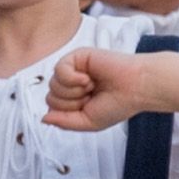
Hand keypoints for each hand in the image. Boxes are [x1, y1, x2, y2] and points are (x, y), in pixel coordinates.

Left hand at [43, 46, 158, 132]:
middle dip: (71, 103)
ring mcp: (74, 69)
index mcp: (74, 98)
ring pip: (53, 85)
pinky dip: (72, 78)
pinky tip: (88, 78)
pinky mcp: (78, 56)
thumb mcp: (87, 122)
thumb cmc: (117, 104)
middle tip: (91, 96)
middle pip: (50, 98)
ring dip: (74, 92)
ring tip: (92, 86)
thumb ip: (64, 122)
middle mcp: (72, 83)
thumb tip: (42, 118)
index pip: (53, 108)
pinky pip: (59, 69)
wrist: (136, 88)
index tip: (89, 108)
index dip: (68, 112)